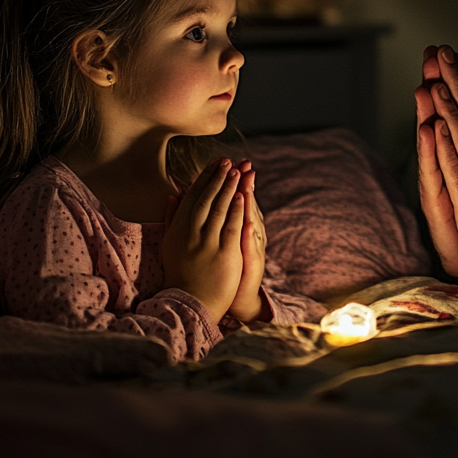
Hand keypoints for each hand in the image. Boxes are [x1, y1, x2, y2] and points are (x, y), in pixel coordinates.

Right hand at [161, 158, 245, 322]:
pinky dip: (236, 209)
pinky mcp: (223, 253)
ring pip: (218, 209)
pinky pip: (230, 227)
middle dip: (217, 177)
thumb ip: (171, 219)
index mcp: (177, 229)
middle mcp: (190, 233)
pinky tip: (242, 195)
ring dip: (229, 187)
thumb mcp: (170, 245)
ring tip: (236, 170)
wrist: (190, 303)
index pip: (192, 196)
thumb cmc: (180, 273)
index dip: (204, 177)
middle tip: (228, 160)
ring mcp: (206, 243)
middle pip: (205, 198)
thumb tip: (172, 196)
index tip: (215, 163)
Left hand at [228, 161, 267, 321]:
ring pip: (252, 222)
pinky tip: (249, 224)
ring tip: (247, 187)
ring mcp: (252, 247)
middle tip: (246, 165)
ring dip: (251, 205)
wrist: (237, 295)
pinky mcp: (252, 263)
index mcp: (238, 225)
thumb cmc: (225, 265)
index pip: (236, 198)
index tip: (230, 161)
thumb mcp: (220, 238)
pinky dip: (250, 236)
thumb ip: (216, 217)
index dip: (234, 180)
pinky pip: (251, 247)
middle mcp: (248, 233)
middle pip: (247, 204)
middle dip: (245, 184)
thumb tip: (205, 196)